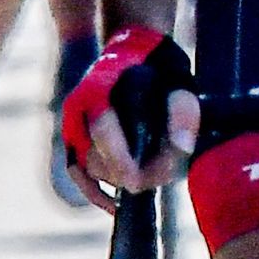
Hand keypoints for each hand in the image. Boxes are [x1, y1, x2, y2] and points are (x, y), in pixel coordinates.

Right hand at [61, 27, 198, 206]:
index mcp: (97, 91)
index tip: (141, 182)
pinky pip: (78, 173)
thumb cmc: (158, 69)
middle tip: (166, 172)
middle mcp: (78, 111)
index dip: (120, 161)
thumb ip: (184, 112)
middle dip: (132, 173)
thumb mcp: (178, 83)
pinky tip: (116, 206)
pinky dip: (94, 193)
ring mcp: (74, 126)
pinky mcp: (76, 140)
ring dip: (121, 179)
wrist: (134, 52)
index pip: (102, 132)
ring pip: (91, 170)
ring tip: (156, 173)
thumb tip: (183, 147)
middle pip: (98, 159)